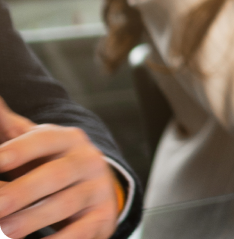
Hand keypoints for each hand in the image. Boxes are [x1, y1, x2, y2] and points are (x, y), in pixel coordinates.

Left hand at [0, 96, 122, 238]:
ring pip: (66, 205)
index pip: (42, 141)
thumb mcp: (33, 142)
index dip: (18, 152)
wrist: (95, 187)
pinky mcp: (103, 216)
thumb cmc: (49, 163)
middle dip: (20, 193)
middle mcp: (88, 160)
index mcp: (67, 139)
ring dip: (31, 220)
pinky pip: (81, 231)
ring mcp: (99, 189)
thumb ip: (9, 126)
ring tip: (4, 231)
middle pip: (55, 175)